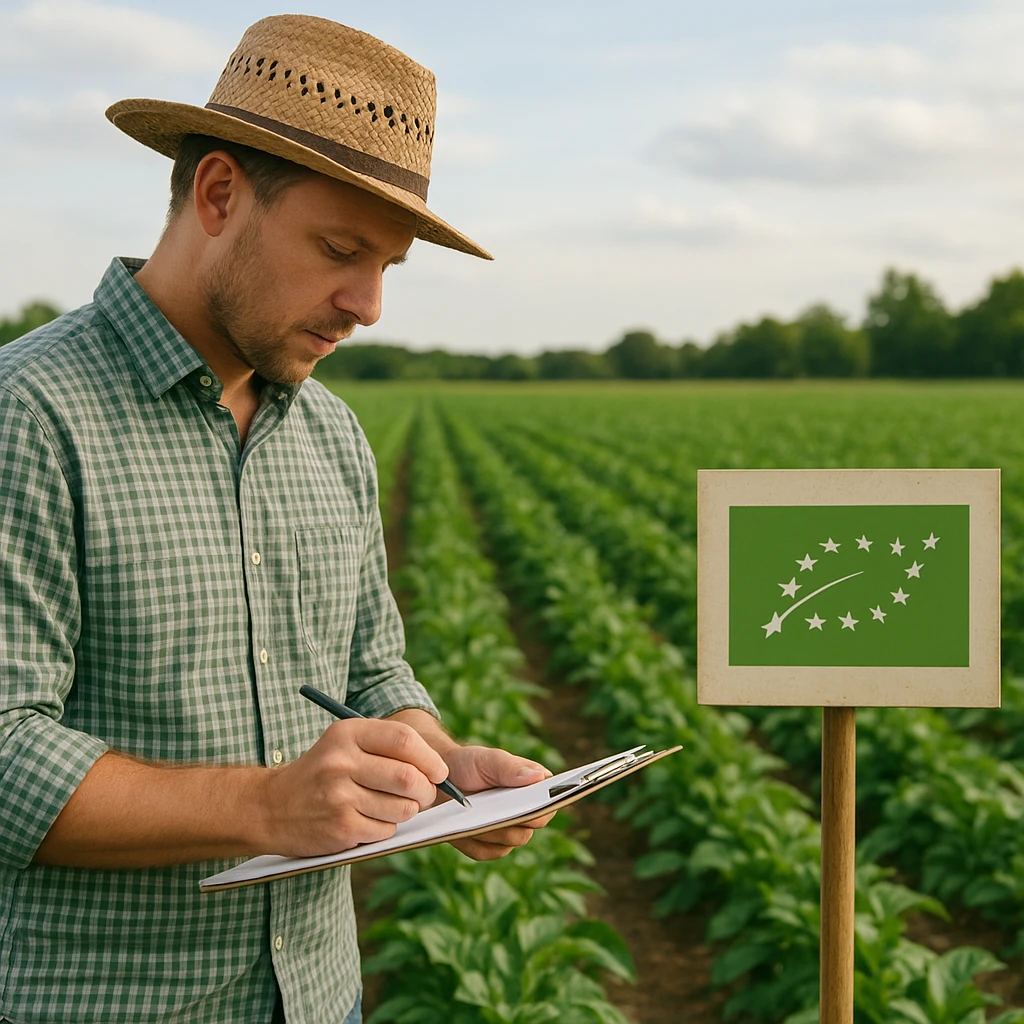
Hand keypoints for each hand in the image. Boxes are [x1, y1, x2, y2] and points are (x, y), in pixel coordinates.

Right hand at [258, 719, 448, 856]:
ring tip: (394, 807)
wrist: (269, 807)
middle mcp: (342, 762)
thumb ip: (386, 748)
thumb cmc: (320, 773)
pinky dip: (387, 828)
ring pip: (402, 807)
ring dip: (408, 811)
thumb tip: (437, 768)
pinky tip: (370, 820)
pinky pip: (385, 830)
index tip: (439, 771)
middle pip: (407, 776)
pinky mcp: (340, 827)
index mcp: (347, 733)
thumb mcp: (344, 745)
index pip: (403, 739)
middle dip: (426, 790)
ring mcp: (339, 796)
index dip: (429, 757)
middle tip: (425, 795)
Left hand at [442, 745, 556, 860]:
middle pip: (530, 828)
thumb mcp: (490, 760)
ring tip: (472, 816)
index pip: (548, 804)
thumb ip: (513, 768)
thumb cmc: (470, 764)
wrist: (442, 780)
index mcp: (534, 788)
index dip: (542, 807)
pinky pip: (486, 852)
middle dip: (510, 821)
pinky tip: (463, 828)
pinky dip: (473, 841)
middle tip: (491, 812)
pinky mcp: (489, 847)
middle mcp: (526, 813)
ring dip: (489, 830)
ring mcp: (509, 832)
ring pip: (508, 842)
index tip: (527, 806)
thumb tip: (539, 778)